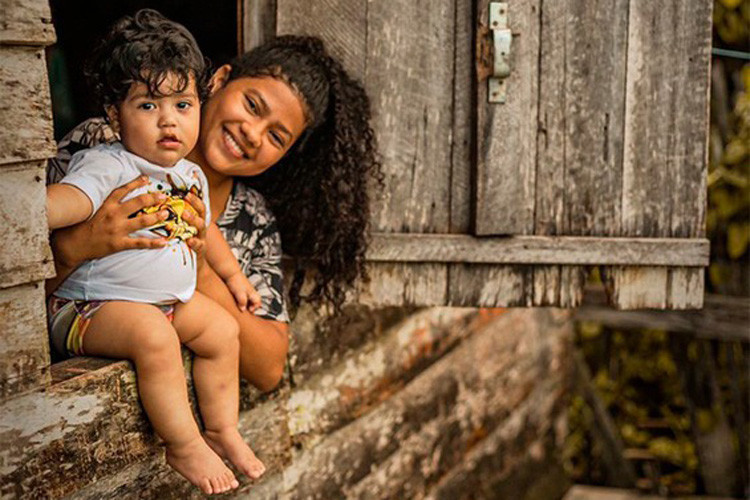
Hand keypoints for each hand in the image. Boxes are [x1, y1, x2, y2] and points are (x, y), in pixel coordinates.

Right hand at [51, 176, 169, 267]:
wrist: (70, 245)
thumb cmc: (77, 226)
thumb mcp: (88, 209)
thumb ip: (100, 202)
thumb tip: (108, 194)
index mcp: (106, 205)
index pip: (123, 190)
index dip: (136, 183)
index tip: (146, 179)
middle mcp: (113, 214)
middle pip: (138, 202)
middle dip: (153, 198)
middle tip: (163, 197)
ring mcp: (117, 229)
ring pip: (142, 220)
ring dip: (157, 216)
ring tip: (166, 214)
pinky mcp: (119, 243)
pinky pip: (140, 242)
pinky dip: (154, 243)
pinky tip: (164, 242)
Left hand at [182, 191, 206, 267]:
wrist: (195, 265)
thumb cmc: (185, 245)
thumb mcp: (183, 232)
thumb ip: (178, 222)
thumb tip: (162, 208)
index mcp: (197, 222)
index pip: (198, 207)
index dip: (194, 198)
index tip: (186, 191)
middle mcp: (201, 229)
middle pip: (201, 213)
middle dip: (195, 204)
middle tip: (186, 197)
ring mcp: (201, 239)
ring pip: (201, 226)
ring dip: (193, 219)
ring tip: (185, 214)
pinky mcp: (200, 251)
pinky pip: (199, 245)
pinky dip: (194, 242)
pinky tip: (189, 240)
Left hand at [225, 272, 261, 312]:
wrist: (230, 273)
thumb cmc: (236, 281)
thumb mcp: (240, 294)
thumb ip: (242, 302)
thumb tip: (243, 309)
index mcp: (253, 293)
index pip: (259, 303)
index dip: (255, 308)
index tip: (249, 311)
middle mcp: (251, 291)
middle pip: (254, 301)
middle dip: (251, 306)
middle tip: (245, 310)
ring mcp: (246, 290)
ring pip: (249, 299)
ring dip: (245, 303)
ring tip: (240, 306)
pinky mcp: (241, 289)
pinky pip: (243, 296)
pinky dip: (241, 300)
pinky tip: (236, 300)